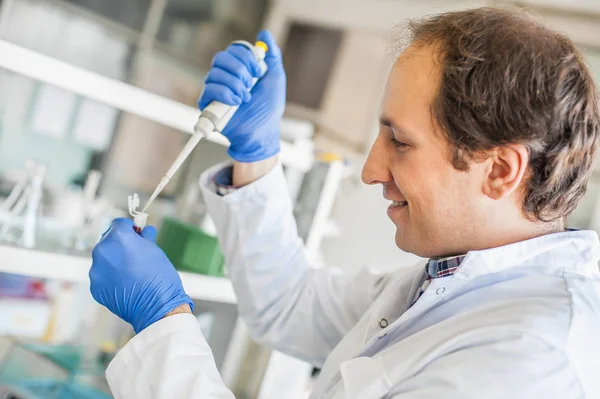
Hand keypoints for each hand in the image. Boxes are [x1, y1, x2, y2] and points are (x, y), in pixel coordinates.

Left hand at [89, 218, 193, 332]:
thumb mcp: (156, 250)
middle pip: (108, 241)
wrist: (157, 307)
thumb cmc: (160, 276)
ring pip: (103, 259)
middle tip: (135, 254)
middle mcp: (102, 251)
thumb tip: (144, 231)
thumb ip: (144, 237)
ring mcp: (96, 271)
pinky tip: (125, 283)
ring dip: (114, 261)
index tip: (136, 233)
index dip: (129, 228)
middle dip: (119, 244)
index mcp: (118, 237)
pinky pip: (102, 276)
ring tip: (131, 272)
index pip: (118, 223)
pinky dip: (111, 277)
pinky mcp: (95, 287)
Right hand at [199, 30, 285, 162]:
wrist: (263, 131)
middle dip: (239, 69)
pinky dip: (225, 94)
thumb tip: (264, 34)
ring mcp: (216, 90)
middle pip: (220, 58)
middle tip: (251, 83)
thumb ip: (272, 55)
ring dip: (235, 84)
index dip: (245, 57)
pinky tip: (237, 102)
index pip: (233, 50)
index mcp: (239, 68)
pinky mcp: (208, 104)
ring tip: (246, 97)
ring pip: (214, 73)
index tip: (259, 71)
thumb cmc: (269, 108)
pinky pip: (209, 89)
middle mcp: (225, 77)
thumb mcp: (275, 78)